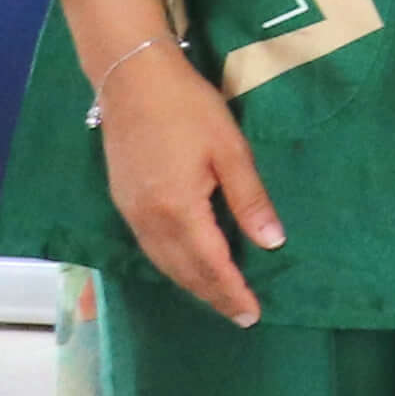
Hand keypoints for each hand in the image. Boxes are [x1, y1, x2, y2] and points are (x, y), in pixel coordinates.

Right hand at [89, 33, 279, 326]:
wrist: (132, 79)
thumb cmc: (189, 109)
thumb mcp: (231, 151)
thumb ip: (249, 200)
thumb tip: (272, 243)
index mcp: (178, 209)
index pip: (210, 264)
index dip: (231, 290)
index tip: (252, 314)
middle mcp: (148, 219)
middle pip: (182, 270)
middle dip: (212, 295)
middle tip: (240, 316)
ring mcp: (130, 211)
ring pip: (162, 262)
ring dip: (191, 283)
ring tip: (219, 297)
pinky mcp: (122, 201)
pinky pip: (149, 247)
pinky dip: (171, 264)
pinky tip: (187, 266)